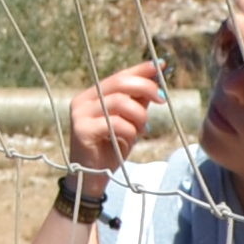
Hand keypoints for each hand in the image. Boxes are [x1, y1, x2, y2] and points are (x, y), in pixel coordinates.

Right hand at [65, 62, 163, 178]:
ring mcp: (80, 114)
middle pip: (119, 84)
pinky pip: (115, 123)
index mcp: (92, 95)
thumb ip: (138, 101)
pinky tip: (129, 140)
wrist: (92, 177)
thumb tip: (156, 77)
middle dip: (145, 88)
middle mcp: (83, 100)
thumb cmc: (110, 148)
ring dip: (139, 116)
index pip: (118, 76)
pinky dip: (129, 131)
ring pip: (119, 102)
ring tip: (142, 129)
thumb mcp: (128, 121)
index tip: (160, 66)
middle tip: (162, 100)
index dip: (140, 70)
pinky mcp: (82, 130)